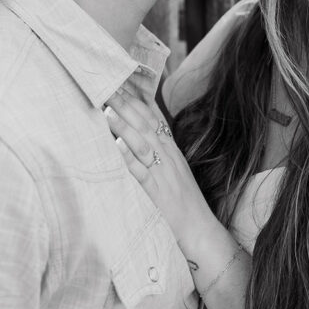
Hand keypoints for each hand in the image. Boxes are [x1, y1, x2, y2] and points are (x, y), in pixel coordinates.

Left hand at [103, 88, 219, 252]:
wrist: (200, 230)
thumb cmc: (182, 201)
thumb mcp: (172, 169)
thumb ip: (157, 150)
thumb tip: (135, 133)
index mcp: (171, 149)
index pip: (153, 116)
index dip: (138, 97)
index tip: (123, 78)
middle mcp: (168, 156)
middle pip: (145, 124)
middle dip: (126, 103)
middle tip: (108, 83)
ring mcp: (163, 173)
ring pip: (142, 143)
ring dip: (124, 124)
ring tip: (107, 107)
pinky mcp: (157, 193)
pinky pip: (141, 173)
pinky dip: (129, 158)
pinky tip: (116, 146)